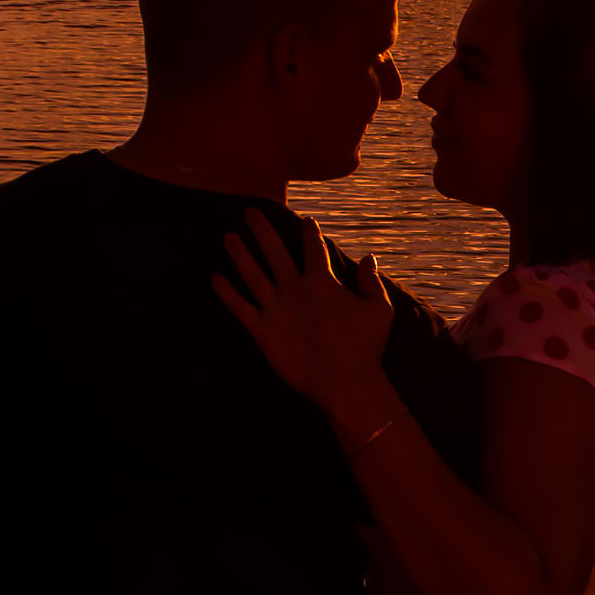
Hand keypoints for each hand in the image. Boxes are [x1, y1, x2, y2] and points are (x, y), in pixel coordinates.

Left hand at [212, 209, 393, 414]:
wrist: (346, 382)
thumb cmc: (367, 346)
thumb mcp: (379, 308)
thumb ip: (372, 280)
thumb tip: (369, 256)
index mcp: (322, 282)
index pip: (313, 247)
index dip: (308, 231)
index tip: (304, 220)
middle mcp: (295, 289)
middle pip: (274, 251)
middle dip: (261, 229)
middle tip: (250, 212)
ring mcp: (276, 309)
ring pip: (252, 274)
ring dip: (239, 254)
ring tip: (228, 236)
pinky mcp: (262, 331)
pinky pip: (239, 308)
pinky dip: (226, 293)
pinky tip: (215, 278)